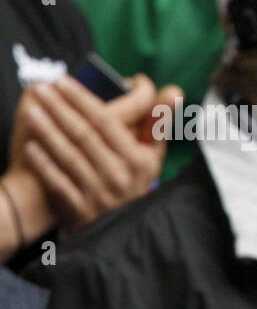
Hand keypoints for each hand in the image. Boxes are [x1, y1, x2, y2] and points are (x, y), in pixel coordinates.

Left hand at [19, 74, 170, 228]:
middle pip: (84, 134)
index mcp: (139, 159)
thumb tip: (174, 90)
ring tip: (31, 110)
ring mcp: (100, 192)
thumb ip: (158, 120)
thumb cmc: (135, 180)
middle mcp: (120, 175)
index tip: (64, 81)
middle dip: (60, 108)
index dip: (83, 99)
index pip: (107, 121)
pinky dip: (44, 164)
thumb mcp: (153, 154)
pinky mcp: (82, 208)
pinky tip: (31, 146)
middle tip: (40, 89)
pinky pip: (59, 182)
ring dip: (48, 131)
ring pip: (70, 155)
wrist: (124, 227)